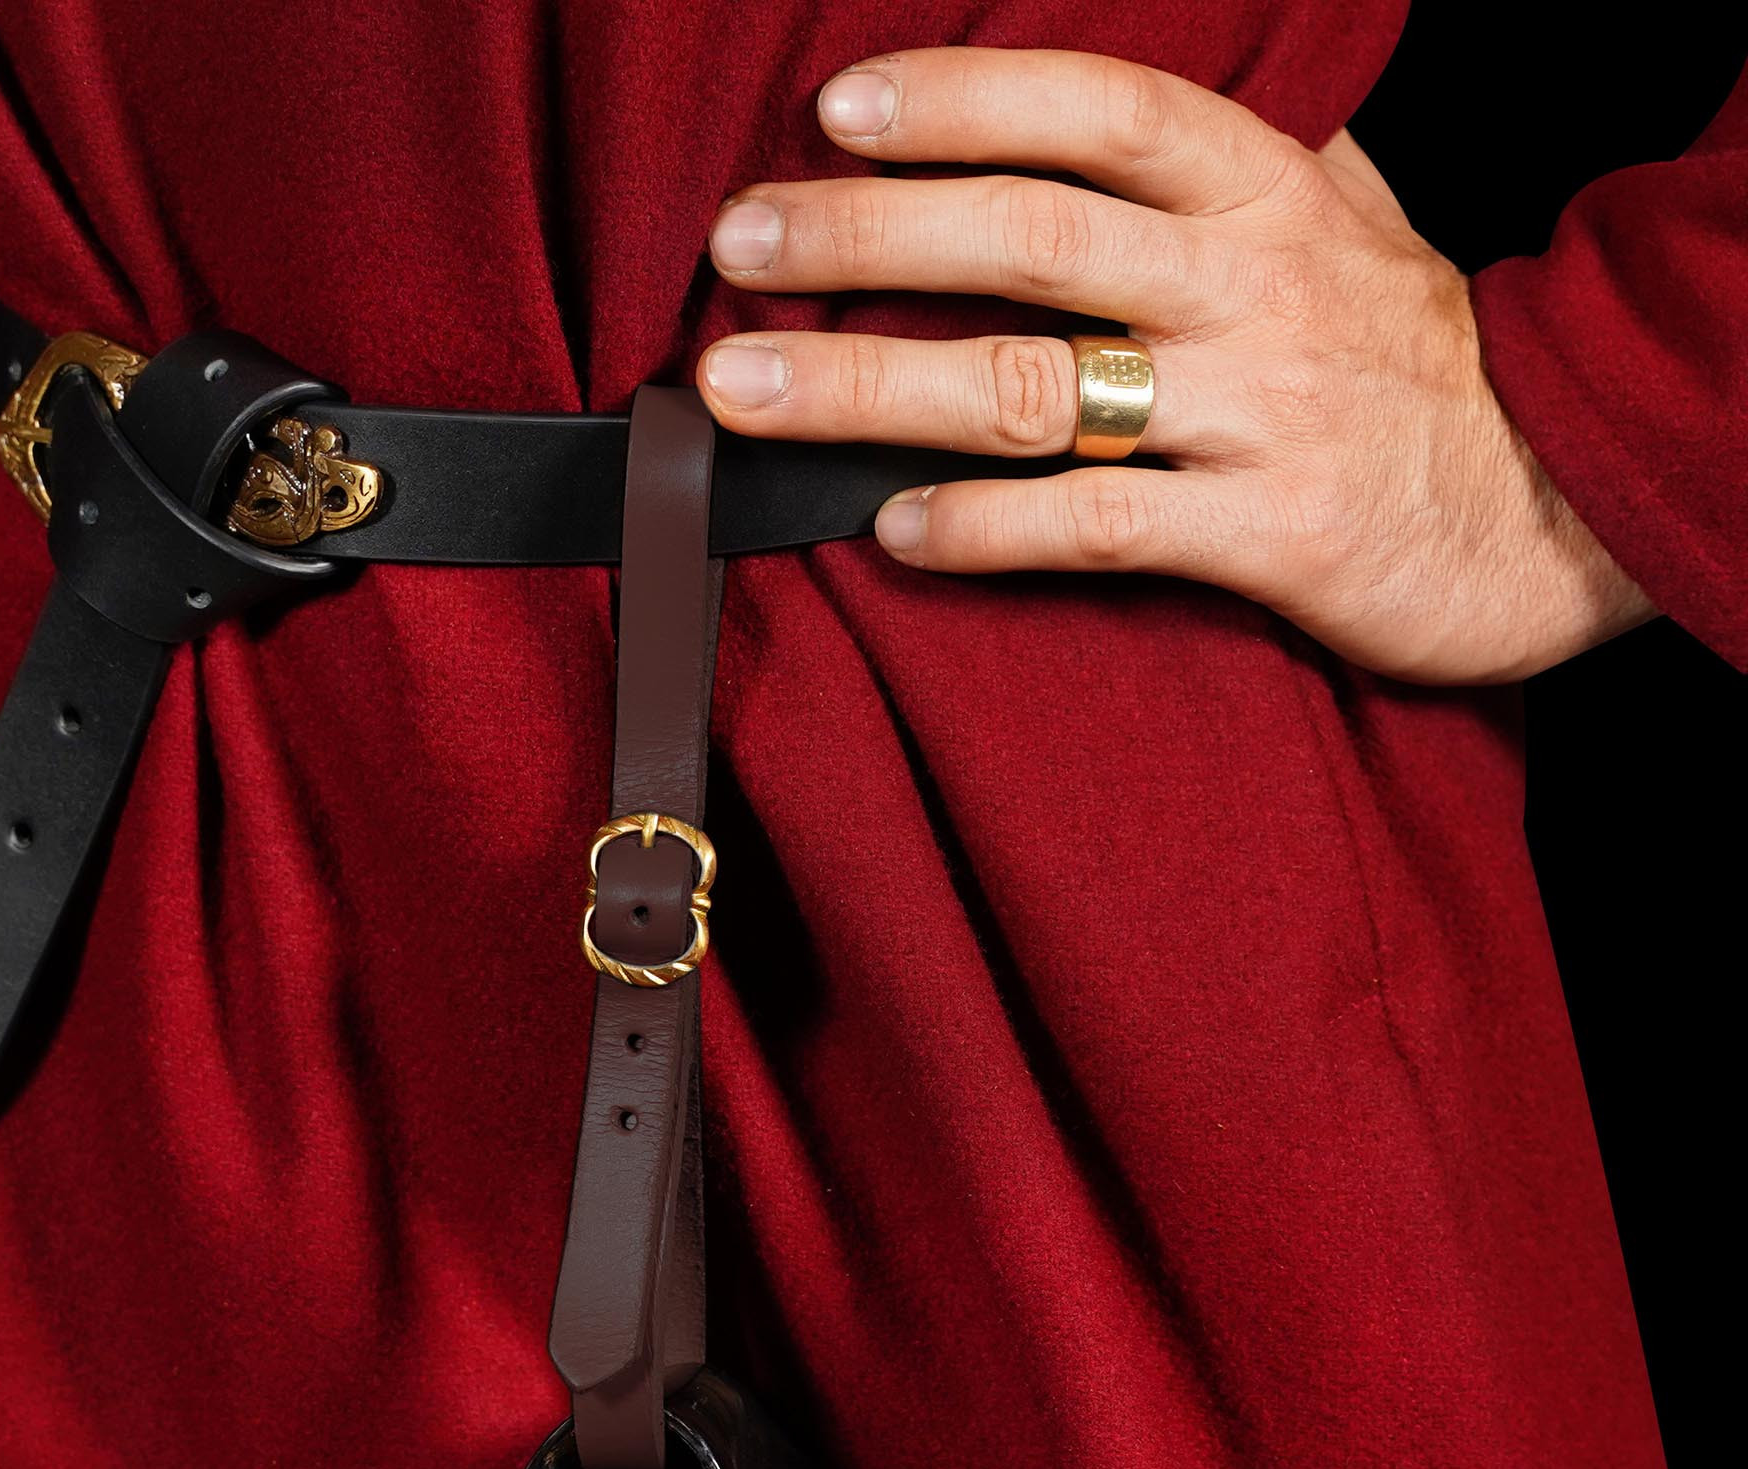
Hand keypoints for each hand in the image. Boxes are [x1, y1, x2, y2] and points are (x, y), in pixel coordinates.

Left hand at [697, 49, 1655, 683]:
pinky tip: (892, 531)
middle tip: (739, 244)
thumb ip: (1236, 175)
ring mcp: (1260, 410)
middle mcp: (1254, 286)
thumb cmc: (1420, 365)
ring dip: (873, 386)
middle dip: (867, 234)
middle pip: (1029, 239)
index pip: (1097, 110)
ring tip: (748, 392)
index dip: (964, 100)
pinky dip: (986, 530)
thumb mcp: (1350, 228)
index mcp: (1266, 193)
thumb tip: (1109, 123)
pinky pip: (1098, 528)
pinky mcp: (1270, 534)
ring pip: (1034, 386)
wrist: (1564, 500)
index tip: (836, 110)